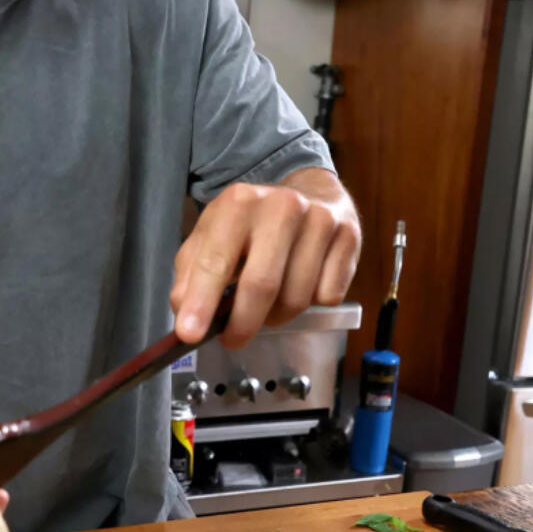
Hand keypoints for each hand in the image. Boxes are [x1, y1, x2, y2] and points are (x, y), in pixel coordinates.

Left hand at [170, 171, 359, 349]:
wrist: (310, 191)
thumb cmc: (254, 223)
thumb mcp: (213, 234)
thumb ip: (192, 270)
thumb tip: (184, 309)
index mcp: (239, 203)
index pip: (216, 260)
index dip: (201, 302)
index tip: (189, 334)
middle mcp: (281, 206)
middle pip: (262, 285)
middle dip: (242, 323)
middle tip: (232, 340)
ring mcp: (320, 220)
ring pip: (296, 298)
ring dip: (276, 315)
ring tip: (266, 305)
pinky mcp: (348, 238)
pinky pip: (327, 296)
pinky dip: (310, 304)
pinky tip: (300, 285)